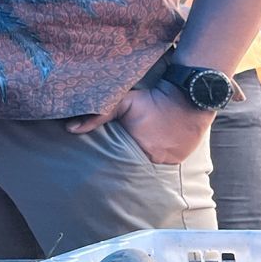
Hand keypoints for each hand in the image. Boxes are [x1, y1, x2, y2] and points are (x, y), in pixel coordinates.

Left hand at [66, 84, 213, 164]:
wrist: (189, 96)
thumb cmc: (153, 99)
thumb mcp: (123, 104)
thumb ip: (98, 116)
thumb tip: (71, 129)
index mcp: (140, 149)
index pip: (121, 162)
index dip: (113, 161)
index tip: (104, 163)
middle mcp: (156, 159)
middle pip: (135, 165)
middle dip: (127, 163)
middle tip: (116, 162)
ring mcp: (170, 160)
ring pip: (150, 165)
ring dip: (144, 160)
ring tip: (137, 155)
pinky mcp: (181, 158)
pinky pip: (165, 162)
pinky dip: (159, 157)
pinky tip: (154, 150)